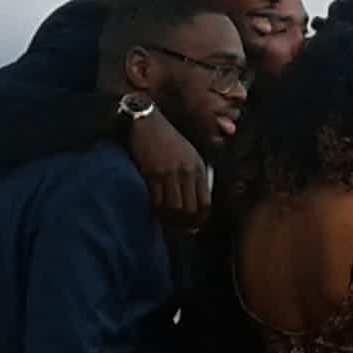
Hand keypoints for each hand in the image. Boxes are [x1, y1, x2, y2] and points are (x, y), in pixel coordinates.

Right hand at [126, 113, 210, 231]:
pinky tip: (155, 213)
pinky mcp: (152, 174)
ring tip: (167, 224)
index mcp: (198, 168)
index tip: (194, 226)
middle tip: (179, 230)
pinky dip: (157, 211)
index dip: (200, 219)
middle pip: (190, 209)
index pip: (205, 203)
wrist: (146, 123)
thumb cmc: (167, 139)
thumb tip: (194, 203)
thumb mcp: (189, 154)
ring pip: (174, 208)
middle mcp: (187, 172)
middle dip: (185, 224)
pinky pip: (157, 201)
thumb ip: (194, 176)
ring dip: (170, 220)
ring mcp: (169, 174)